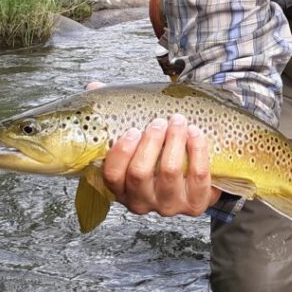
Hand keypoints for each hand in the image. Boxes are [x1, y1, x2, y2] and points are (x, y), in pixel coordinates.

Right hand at [100, 110, 219, 217]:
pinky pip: (197, 175)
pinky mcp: (196, 205)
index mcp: (122, 189)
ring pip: (168, 172)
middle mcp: (142, 202)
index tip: (133, 130)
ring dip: (174, 140)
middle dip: (151, 142)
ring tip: (178, 121)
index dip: (120, 153)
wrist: (196, 178)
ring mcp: (170, 205)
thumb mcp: (137, 141)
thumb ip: (116, 115)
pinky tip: (195, 132)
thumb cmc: (160, 156)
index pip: (112, 176)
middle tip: (160, 121)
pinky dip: (197, 150)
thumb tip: (94, 87)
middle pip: (140, 173)